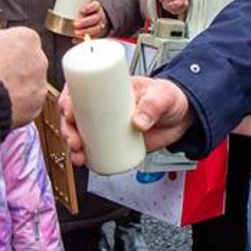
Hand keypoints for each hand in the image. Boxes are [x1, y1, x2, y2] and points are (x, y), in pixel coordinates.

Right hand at [0, 27, 46, 125]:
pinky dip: (19, 105)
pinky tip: (2, 103)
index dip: (8, 51)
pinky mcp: (37, 103)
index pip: (22, 41)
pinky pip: (29, 103)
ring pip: (31, 84)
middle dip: (16, 70)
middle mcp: (39, 58)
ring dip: (18, 88)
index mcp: (27, 38)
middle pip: (29, 63)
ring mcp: (40, 82)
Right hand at [60, 76, 194, 164]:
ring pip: (80, 133)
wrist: (183, 118)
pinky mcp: (114, 142)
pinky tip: (83, 162)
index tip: (69, 112)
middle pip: (74, 115)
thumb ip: (153, 106)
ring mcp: (107, 125)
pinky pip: (93, 148)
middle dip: (67, 129)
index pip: (80, 89)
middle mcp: (103, 106)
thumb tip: (138, 123)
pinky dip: (84, 156)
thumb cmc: (170, 98)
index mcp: (109, 88)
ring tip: (79, 156)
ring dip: (72, 146)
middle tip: (75, 141)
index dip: (67, 100)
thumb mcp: (163, 96)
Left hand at [71, 0, 109, 38]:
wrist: (98, 20)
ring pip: (95, 29)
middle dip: (85, 22)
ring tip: (75, 33)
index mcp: (96, 7)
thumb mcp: (83, 6)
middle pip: (95, 19)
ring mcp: (99, 25)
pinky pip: (92, 38)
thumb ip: (75, 7)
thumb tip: (62, 7)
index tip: (81, 10)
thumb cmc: (87, 12)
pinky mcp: (97, 35)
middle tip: (75, 24)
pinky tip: (75, 40)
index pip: (95, 6)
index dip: (89, 8)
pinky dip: (82, 40)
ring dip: (84, 32)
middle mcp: (99, 16)